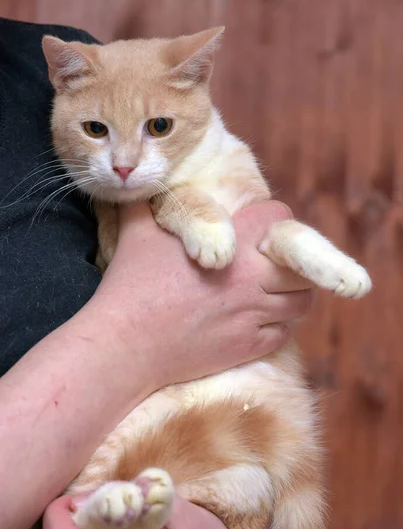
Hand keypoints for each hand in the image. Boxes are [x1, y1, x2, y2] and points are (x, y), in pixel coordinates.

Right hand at [91, 201, 311, 389]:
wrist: (127, 343)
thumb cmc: (131, 285)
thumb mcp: (137, 231)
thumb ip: (147, 202)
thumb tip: (140, 181)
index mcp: (232, 244)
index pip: (278, 219)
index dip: (273, 220)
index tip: (261, 230)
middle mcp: (252, 280)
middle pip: (302, 267)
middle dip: (292, 263)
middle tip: (273, 266)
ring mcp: (252, 316)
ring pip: (301, 303)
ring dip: (292, 295)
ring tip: (273, 294)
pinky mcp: (247, 346)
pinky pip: (284, 333)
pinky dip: (278, 325)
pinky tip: (258, 321)